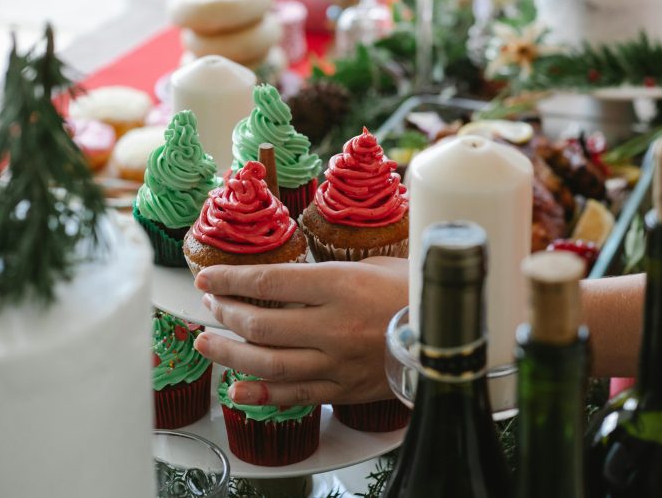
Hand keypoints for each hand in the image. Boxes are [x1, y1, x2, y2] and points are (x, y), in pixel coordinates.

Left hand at [192, 257, 408, 406]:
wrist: (452, 335)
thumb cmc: (415, 292)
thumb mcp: (373, 266)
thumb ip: (327, 275)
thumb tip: (286, 278)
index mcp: (341, 285)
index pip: (270, 282)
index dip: (231, 280)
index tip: (208, 278)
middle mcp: (334, 326)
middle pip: (261, 323)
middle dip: (225, 313)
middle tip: (210, 306)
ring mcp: (337, 362)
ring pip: (267, 363)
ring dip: (230, 353)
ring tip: (208, 343)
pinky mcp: (343, 389)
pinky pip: (293, 395)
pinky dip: (260, 394)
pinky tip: (236, 389)